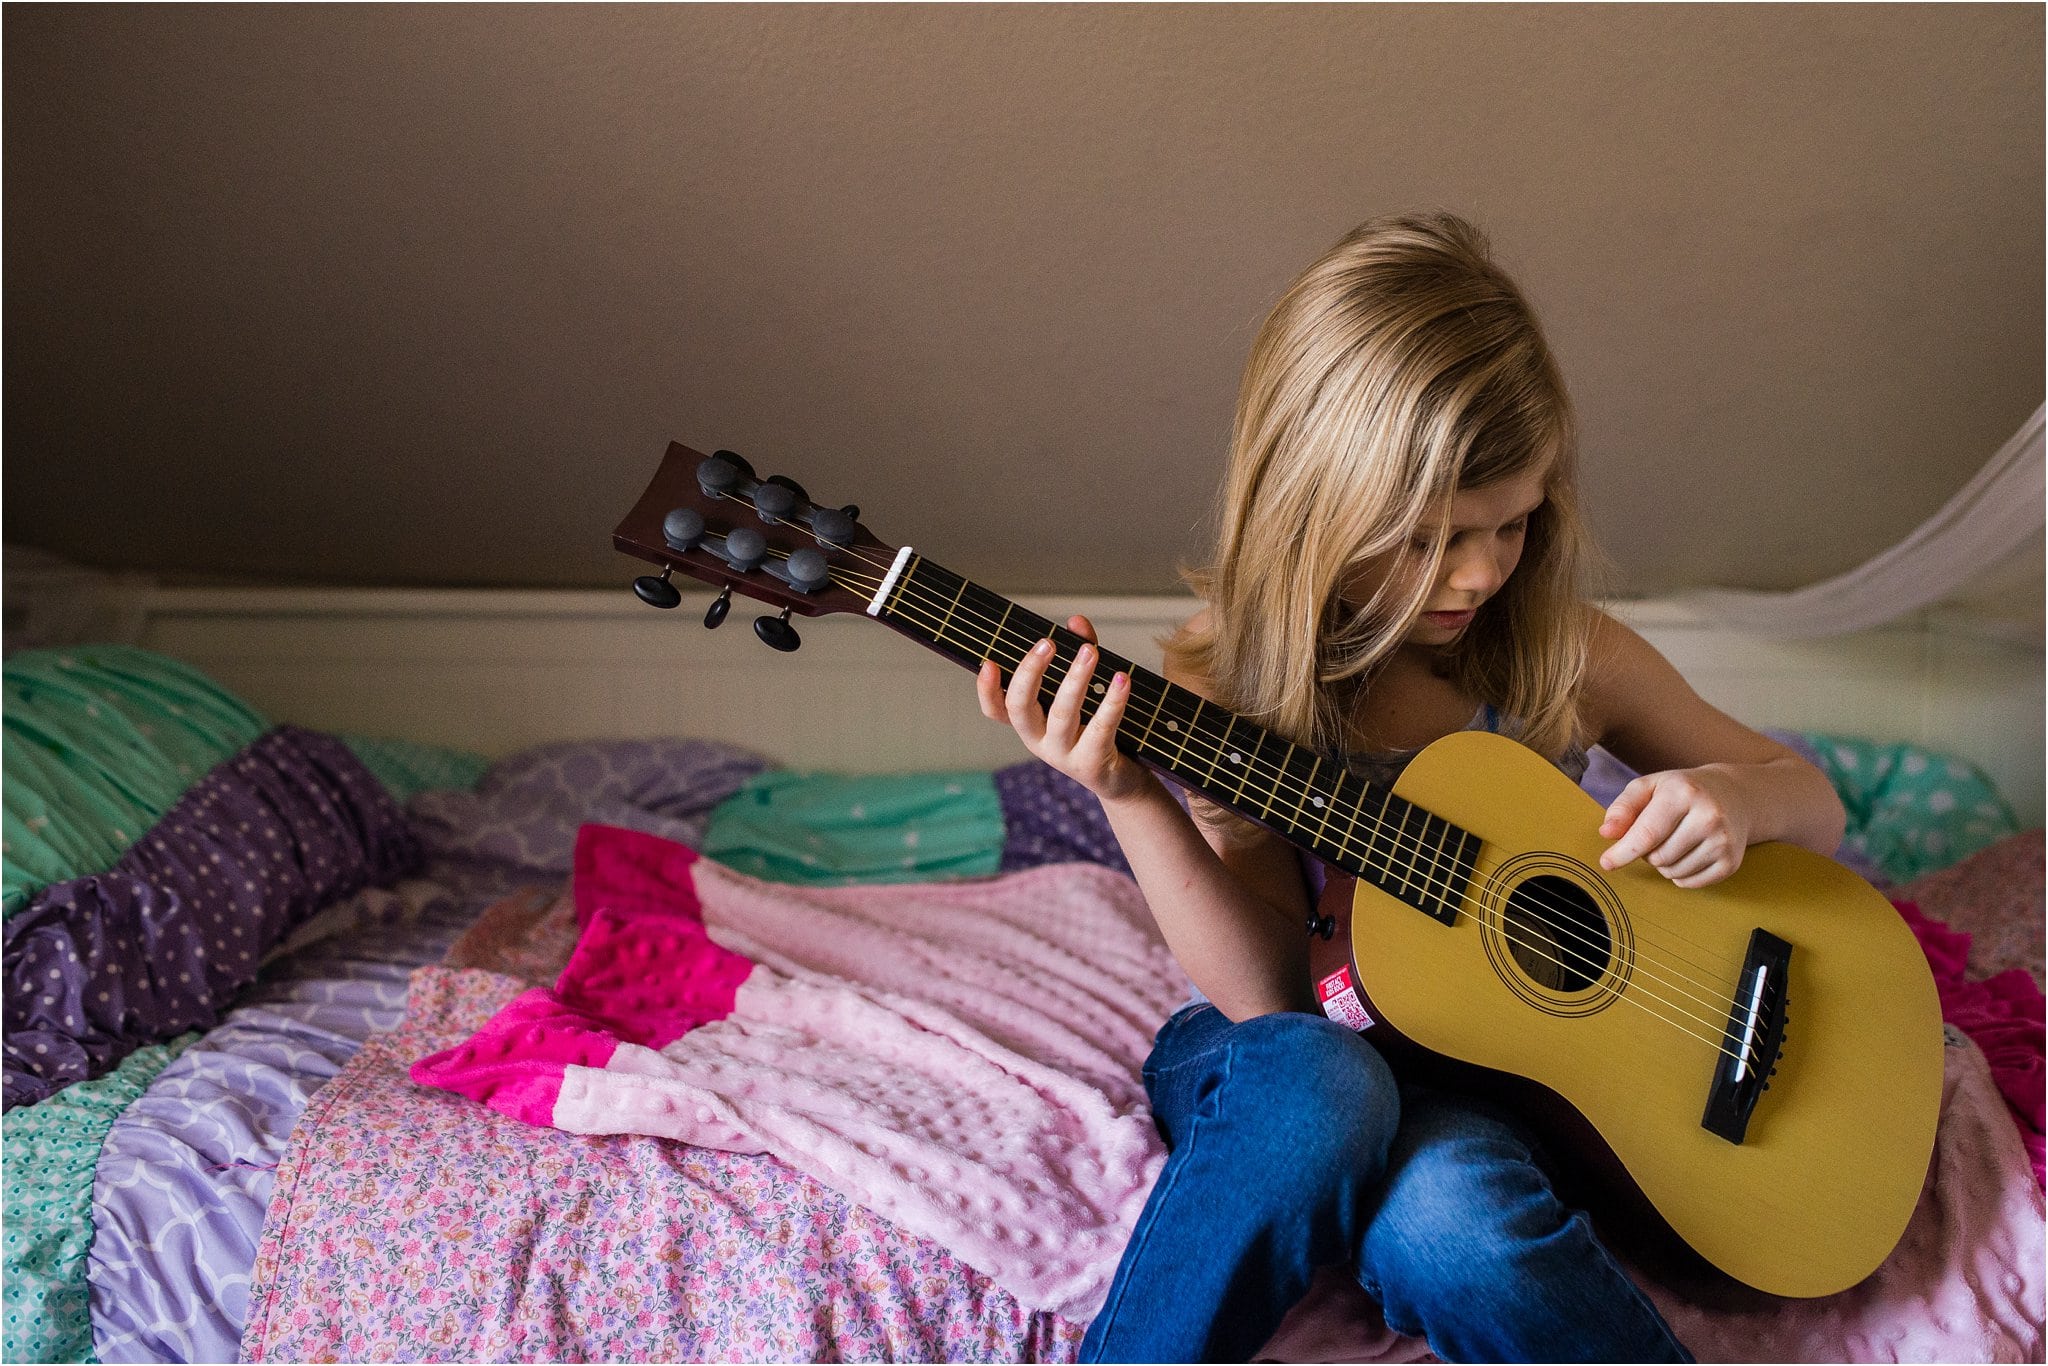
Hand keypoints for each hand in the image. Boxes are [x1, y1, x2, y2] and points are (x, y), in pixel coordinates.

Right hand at [976, 614, 1155, 803]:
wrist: (1123, 781)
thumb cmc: (1098, 731)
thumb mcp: (1085, 693)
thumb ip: (1079, 655)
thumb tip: (1076, 621)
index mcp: (1031, 725)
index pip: (998, 710)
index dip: (987, 690)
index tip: (989, 662)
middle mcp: (1040, 742)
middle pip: (1021, 708)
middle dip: (1030, 673)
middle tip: (1047, 642)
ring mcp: (1064, 756)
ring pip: (1061, 714)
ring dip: (1075, 679)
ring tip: (1090, 651)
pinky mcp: (1092, 764)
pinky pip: (1101, 728)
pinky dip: (1111, 701)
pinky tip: (1121, 679)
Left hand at [1597, 765, 1751, 887]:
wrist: (1733, 795)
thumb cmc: (1682, 791)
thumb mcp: (1649, 787)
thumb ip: (1623, 807)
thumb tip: (1606, 833)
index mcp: (1684, 793)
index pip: (1647, 834)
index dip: (1623, 852)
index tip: (1606, 863)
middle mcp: (1708, 817)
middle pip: (1657, 857)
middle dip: (1647, 852)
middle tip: (1658, 834)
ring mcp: (1723, 841)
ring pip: (1672, 873)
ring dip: (1663, 864)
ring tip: (1674, 841)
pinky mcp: (1731, 862)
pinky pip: (1690, 883)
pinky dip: (1680, 875)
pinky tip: (1688, 853)